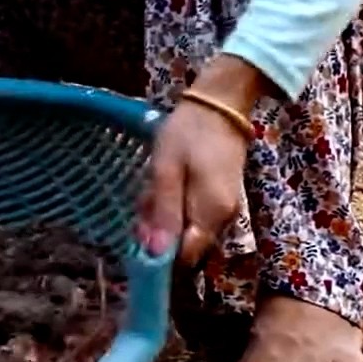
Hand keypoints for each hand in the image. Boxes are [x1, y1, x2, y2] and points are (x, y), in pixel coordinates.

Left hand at [139, 55, 267, 264]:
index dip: (160, 257)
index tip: (138, 237)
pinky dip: (172, 205)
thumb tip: (156, 255)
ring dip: (162, 216)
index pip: (185, 257)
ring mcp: (224, 209)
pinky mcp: (220, 198)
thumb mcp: (166, 171)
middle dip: (157, 231)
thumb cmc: (188, 133)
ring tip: (151, 188)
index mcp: (211, 214)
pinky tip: (162, 184)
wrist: (220, 103)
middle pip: (184, 245)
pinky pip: (191, 214)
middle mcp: (223, 219)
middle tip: (143, 200)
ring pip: (185, 229)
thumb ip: (162, 213)